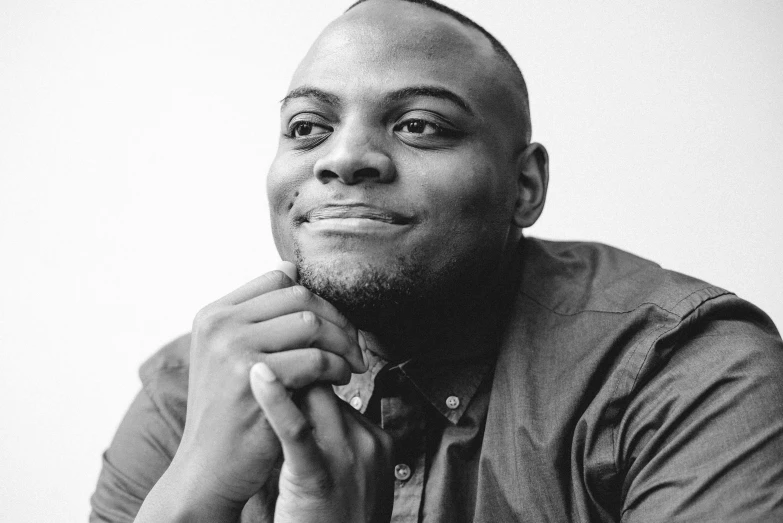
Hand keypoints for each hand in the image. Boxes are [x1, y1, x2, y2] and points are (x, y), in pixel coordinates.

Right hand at [171, 263, 367, 509]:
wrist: (209, 467)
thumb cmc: (231, 411)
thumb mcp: (230, 355)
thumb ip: (258, 317)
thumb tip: (293, 270)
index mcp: (214, 314)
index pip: (279, 279)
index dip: (316, 298)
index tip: (335, 323)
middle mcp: (220, 324)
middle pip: (300, 297)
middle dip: (337, 320)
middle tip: (354, 345)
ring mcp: (233, 348)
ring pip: (312, 324)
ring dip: (341, 344)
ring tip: (349, 365)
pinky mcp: (253, 377)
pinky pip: (315, 358)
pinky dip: (336, 368)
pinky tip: (340, 380)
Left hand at [250, 363, 393, 522]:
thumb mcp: (343, 480)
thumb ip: (330, 447)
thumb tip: (301, 413)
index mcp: (378, 442)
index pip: (338, 398)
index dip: (305, 390)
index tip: (279, 383)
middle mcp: (368, 443)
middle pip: (325, 391)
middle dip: (295, 381)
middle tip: (261, 373)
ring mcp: (348, 457)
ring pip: (312, 399)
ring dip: (284, 388)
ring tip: (251, 374)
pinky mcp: (318, 475)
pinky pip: (296, 428)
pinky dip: (275, 400)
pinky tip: (257, 377)